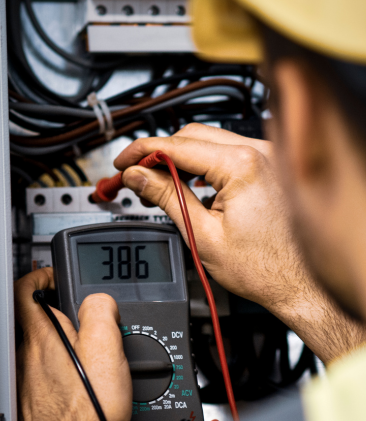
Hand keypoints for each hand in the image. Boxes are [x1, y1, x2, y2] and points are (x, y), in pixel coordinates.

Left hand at [2, 268, 131, 420]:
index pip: (26, 289)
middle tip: (83, 312)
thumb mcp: (105, 348)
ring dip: (65, 341)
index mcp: (43, 337)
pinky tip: (87, 383)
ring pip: (43, 348)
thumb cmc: (86, 413)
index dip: (40, 274)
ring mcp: (29, 381)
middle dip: (59, 310)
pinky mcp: (36, 403)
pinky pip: (48, 374)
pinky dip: (65, 369)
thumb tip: (99, 300)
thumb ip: (100, 312)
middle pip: (36, 318)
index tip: (55, 274)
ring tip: (93, 348)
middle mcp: (29, 357)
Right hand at [116, 123, 365, 361]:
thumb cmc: (263, 268)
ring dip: (180, 158)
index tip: (123, 162)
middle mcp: (260, 152)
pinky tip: (189, 183)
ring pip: (210, 142)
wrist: (298, 285)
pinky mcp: (270, 168)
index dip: (141, 152)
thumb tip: (139, 176)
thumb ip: (167, 196)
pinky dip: (204, 164)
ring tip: (158, 183)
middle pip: (192, 136)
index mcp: (242, 165)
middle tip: (135, 174)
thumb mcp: (202, 234)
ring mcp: (268, 158)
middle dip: (158, 153)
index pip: (177, 145)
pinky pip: (228, 153)